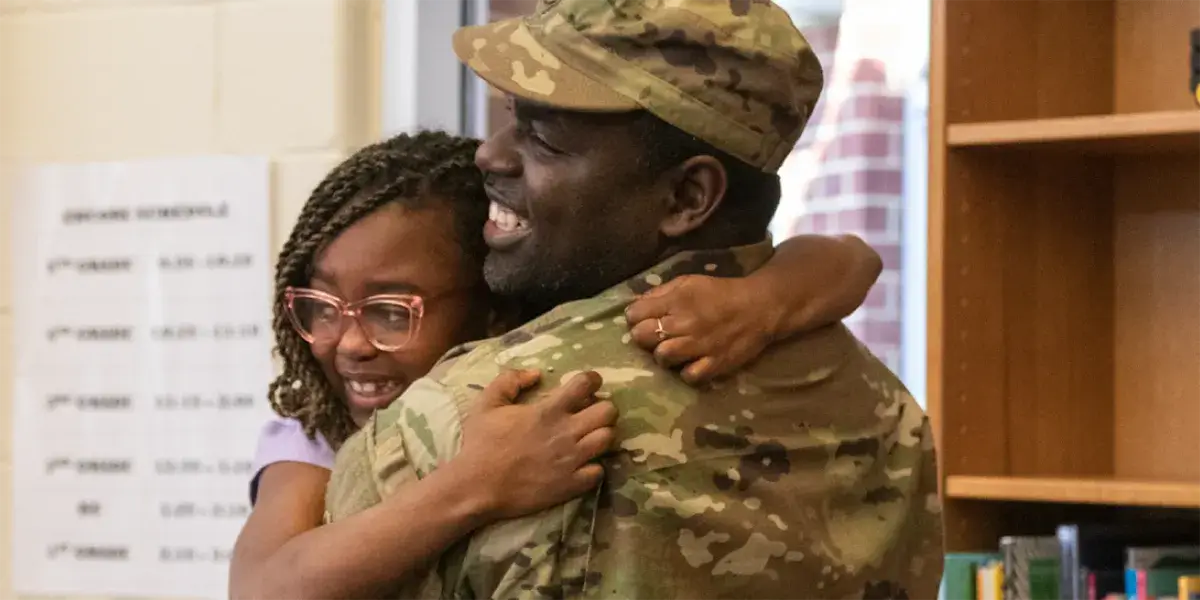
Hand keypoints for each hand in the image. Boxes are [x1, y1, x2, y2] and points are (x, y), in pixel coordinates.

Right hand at [456, 369, 616, 520]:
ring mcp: (572, 460)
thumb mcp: (487, 403)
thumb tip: (535, 373)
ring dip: (601, 435)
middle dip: (602, 408)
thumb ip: (510, 381)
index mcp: (549, 410)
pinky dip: (594, 467)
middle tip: (589, 413)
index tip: (588, 384)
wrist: (476, 487)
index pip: (587, 383)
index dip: (592, 379)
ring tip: (588, 437)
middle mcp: (567, 433)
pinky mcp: (572, 485)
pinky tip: (581, 464)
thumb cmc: (481, 444)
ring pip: (609, 439)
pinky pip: (599, 471)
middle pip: (608, 411)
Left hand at [625, 274, 773, 384]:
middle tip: (655, 336)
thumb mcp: (688, 282)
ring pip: (662, 357)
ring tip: (673, 350)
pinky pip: (688, 376)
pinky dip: (687, 372)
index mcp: (676, 300)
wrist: (760, 308)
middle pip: (642, 337)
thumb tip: (635, 304)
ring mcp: (699, 346)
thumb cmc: (720, 293)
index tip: (643, 319)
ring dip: (663, 355)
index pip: (635, 314)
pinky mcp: (714, 364)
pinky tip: (691, 363)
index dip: (635, 317)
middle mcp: (684, 323)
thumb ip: (660, 292)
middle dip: (643, 336)